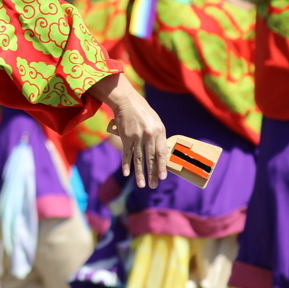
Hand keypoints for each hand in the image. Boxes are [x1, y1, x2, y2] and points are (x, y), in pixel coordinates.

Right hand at [87, 71, 166, 187]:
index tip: (163, 177)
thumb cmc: (143, 112)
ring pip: (139, 159)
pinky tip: (127, 173)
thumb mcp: (156, 122)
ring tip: (141, 185)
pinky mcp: (125, 137)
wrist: (126, 101)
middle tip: (153, 185)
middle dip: (152, 174)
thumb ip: (158, 137)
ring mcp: (136, 136)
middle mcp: (148, 134)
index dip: (162, 166)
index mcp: (159, 131)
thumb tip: (160, 154)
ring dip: (140, 173)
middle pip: (150, 158)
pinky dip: (126, 164)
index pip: (161, 153)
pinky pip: (127, 154)